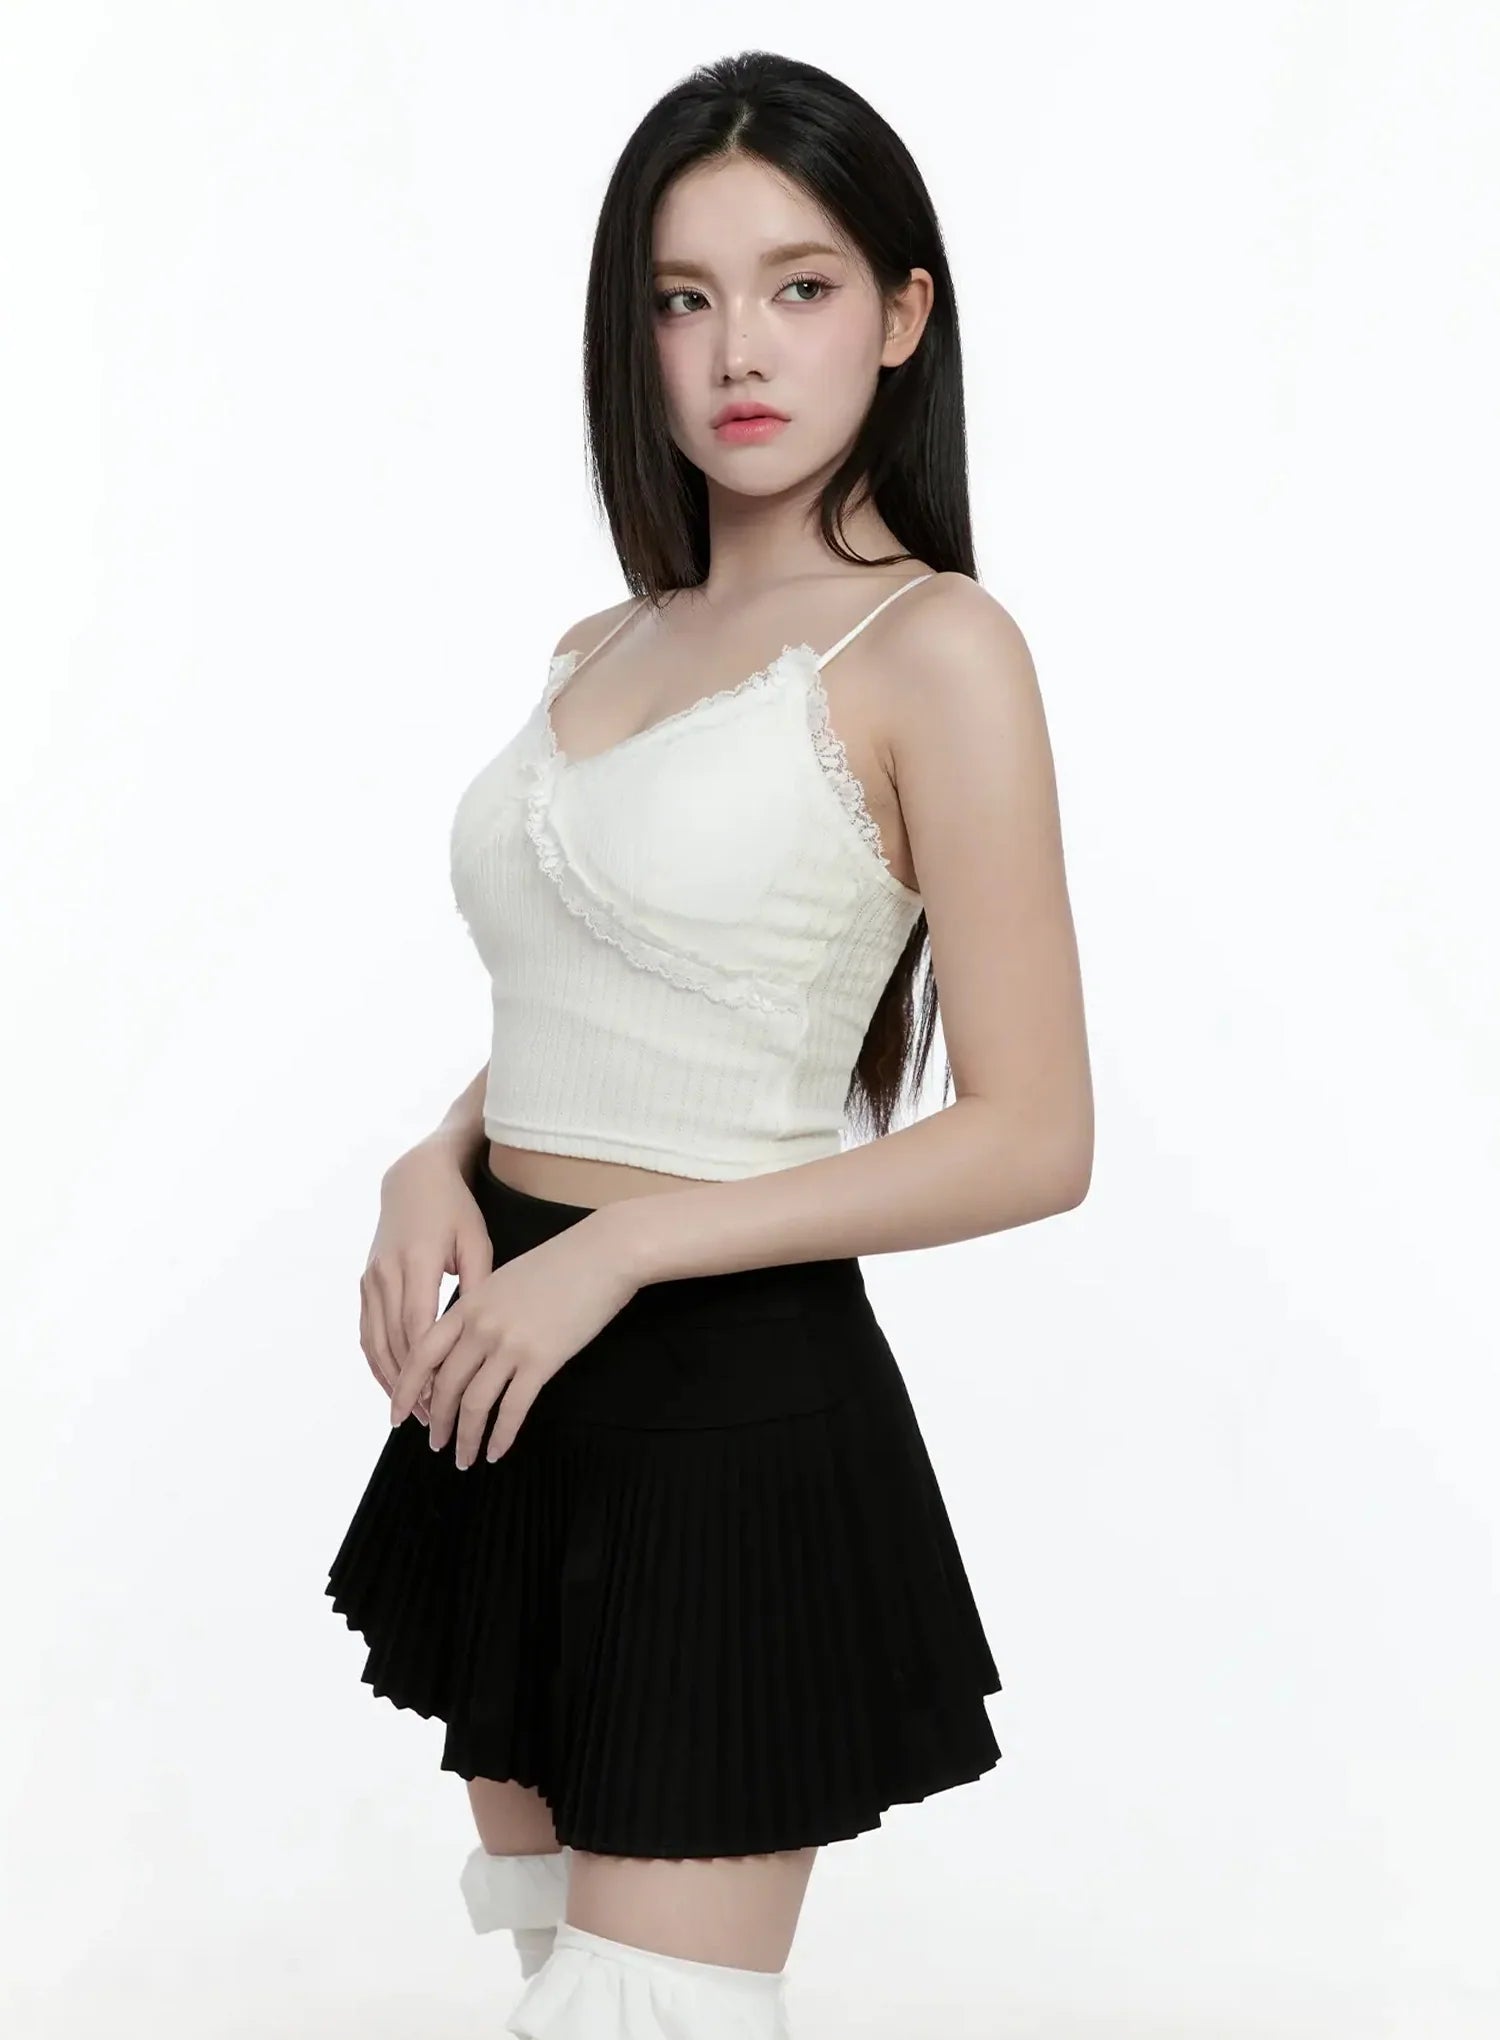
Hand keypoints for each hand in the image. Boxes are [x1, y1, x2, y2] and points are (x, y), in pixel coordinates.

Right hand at [360, 1138, 492, 1427]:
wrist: (414, 1178)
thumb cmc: (455, 1210)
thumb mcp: (476, 1241)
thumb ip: (479, 1284)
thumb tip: (486, 1332)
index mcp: (418, 1262)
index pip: (419, 1326)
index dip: (429, 1367)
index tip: (443, 1399)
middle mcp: (388, 1273)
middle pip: (395, 1342)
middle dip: (411, 1385)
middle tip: (431, 1420)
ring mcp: (372, 1278)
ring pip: (375, 1341)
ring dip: (391, 1380)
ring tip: (410, 1412)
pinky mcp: (365, 1282)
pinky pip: (366, 1331)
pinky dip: (376, 1362)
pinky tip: (390, 1385)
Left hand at [390, 1209, 640, 1467]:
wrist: (603, 1253)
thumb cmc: (560, 1264)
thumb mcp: (505, 1280)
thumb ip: (480, 1310)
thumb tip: (465, 1345)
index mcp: (468, 1305)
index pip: (422, 1354)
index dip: (405, 1389)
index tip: (396, 1414)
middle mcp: (481, 1327)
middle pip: (444, 1385)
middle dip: (437, 1421)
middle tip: (436, 1443)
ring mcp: (510, 1344)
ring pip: (475, 1403)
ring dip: (465, 1437)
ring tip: (463, 1457)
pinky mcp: (541, 1360)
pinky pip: (512, 1409)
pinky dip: (501, 1435)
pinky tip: (497, 1451)